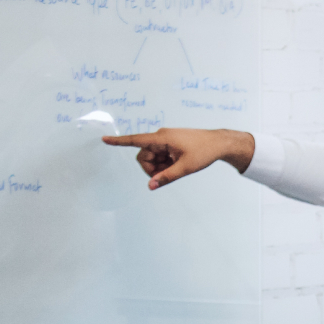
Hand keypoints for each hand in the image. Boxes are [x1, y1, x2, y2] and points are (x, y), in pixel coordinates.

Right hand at [102, 128, 254, 189]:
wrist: (219, 143)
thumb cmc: (204, 152)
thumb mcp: (185, 167)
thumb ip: (166, 177)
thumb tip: (151, 186)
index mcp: (162, 138)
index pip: (136, 140)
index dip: (119, 142)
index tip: (104, 139)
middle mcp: (160, 137)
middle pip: (143, 156)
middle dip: (151, 168)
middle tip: (167, 174)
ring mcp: (165, 140)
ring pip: (151, 158)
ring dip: (159, 167)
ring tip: (176, 167)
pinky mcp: (169, 144)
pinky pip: (159, 156)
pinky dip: (164, 164)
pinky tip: (176, 164)